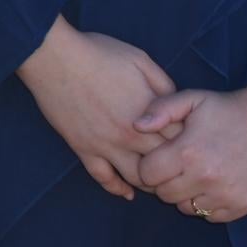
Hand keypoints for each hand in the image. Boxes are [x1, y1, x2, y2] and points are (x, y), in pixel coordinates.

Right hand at [16, 17, 180, 200]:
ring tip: (157, 180)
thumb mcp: (141, 60)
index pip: (182, 141)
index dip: (190, 143)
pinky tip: (126, 192)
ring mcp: (106, 145)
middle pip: (164, 165)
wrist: (54, 56)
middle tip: (180, 168)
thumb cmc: (98, 53)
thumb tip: (175, 105)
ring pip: (137, 178)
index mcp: (149, 112)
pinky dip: (117, 188)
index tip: (192, 144)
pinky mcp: (84, 149)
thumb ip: (163, 84)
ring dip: (150, 183)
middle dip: (175, 168)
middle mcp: (131, 136)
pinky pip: (103, 178)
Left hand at [132, 85, 246, 222]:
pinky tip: (212, 185)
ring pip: (186, 208)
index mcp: (188, 152)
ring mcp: (226, 194)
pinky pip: (211, 215)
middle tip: (177, 166)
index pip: (147, 175)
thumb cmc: (227, 108)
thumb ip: (160, 109)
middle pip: (164, 195)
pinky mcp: (243, 205)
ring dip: (185, 194)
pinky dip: (207, 204)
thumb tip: (137, 126)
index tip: (159, 157)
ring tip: (195, 174)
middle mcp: (206, 177)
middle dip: (164, 181)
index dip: (148, 166)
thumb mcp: (192, 99)